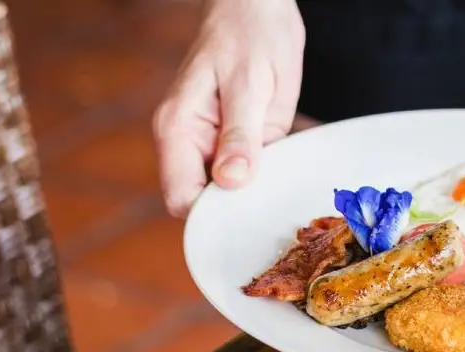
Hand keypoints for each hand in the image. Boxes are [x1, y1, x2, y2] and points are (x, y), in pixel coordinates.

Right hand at [153, 0, 304, 217]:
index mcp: (178, 130)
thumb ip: (240, 135)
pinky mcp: (236, 144)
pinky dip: (266, 180)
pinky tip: (286, 173)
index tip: (248, 218)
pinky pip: (248, 176)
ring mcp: (212, 146)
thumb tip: (230, 181)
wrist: (260, 9)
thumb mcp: (250, 84)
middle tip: (273, 206)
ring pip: (228, 194)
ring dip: (254, 197)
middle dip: (235, 210)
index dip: (211, 217)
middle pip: (204, 204)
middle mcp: (189, 143)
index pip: (182, 198)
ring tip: (282, 188)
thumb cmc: (251, 36)